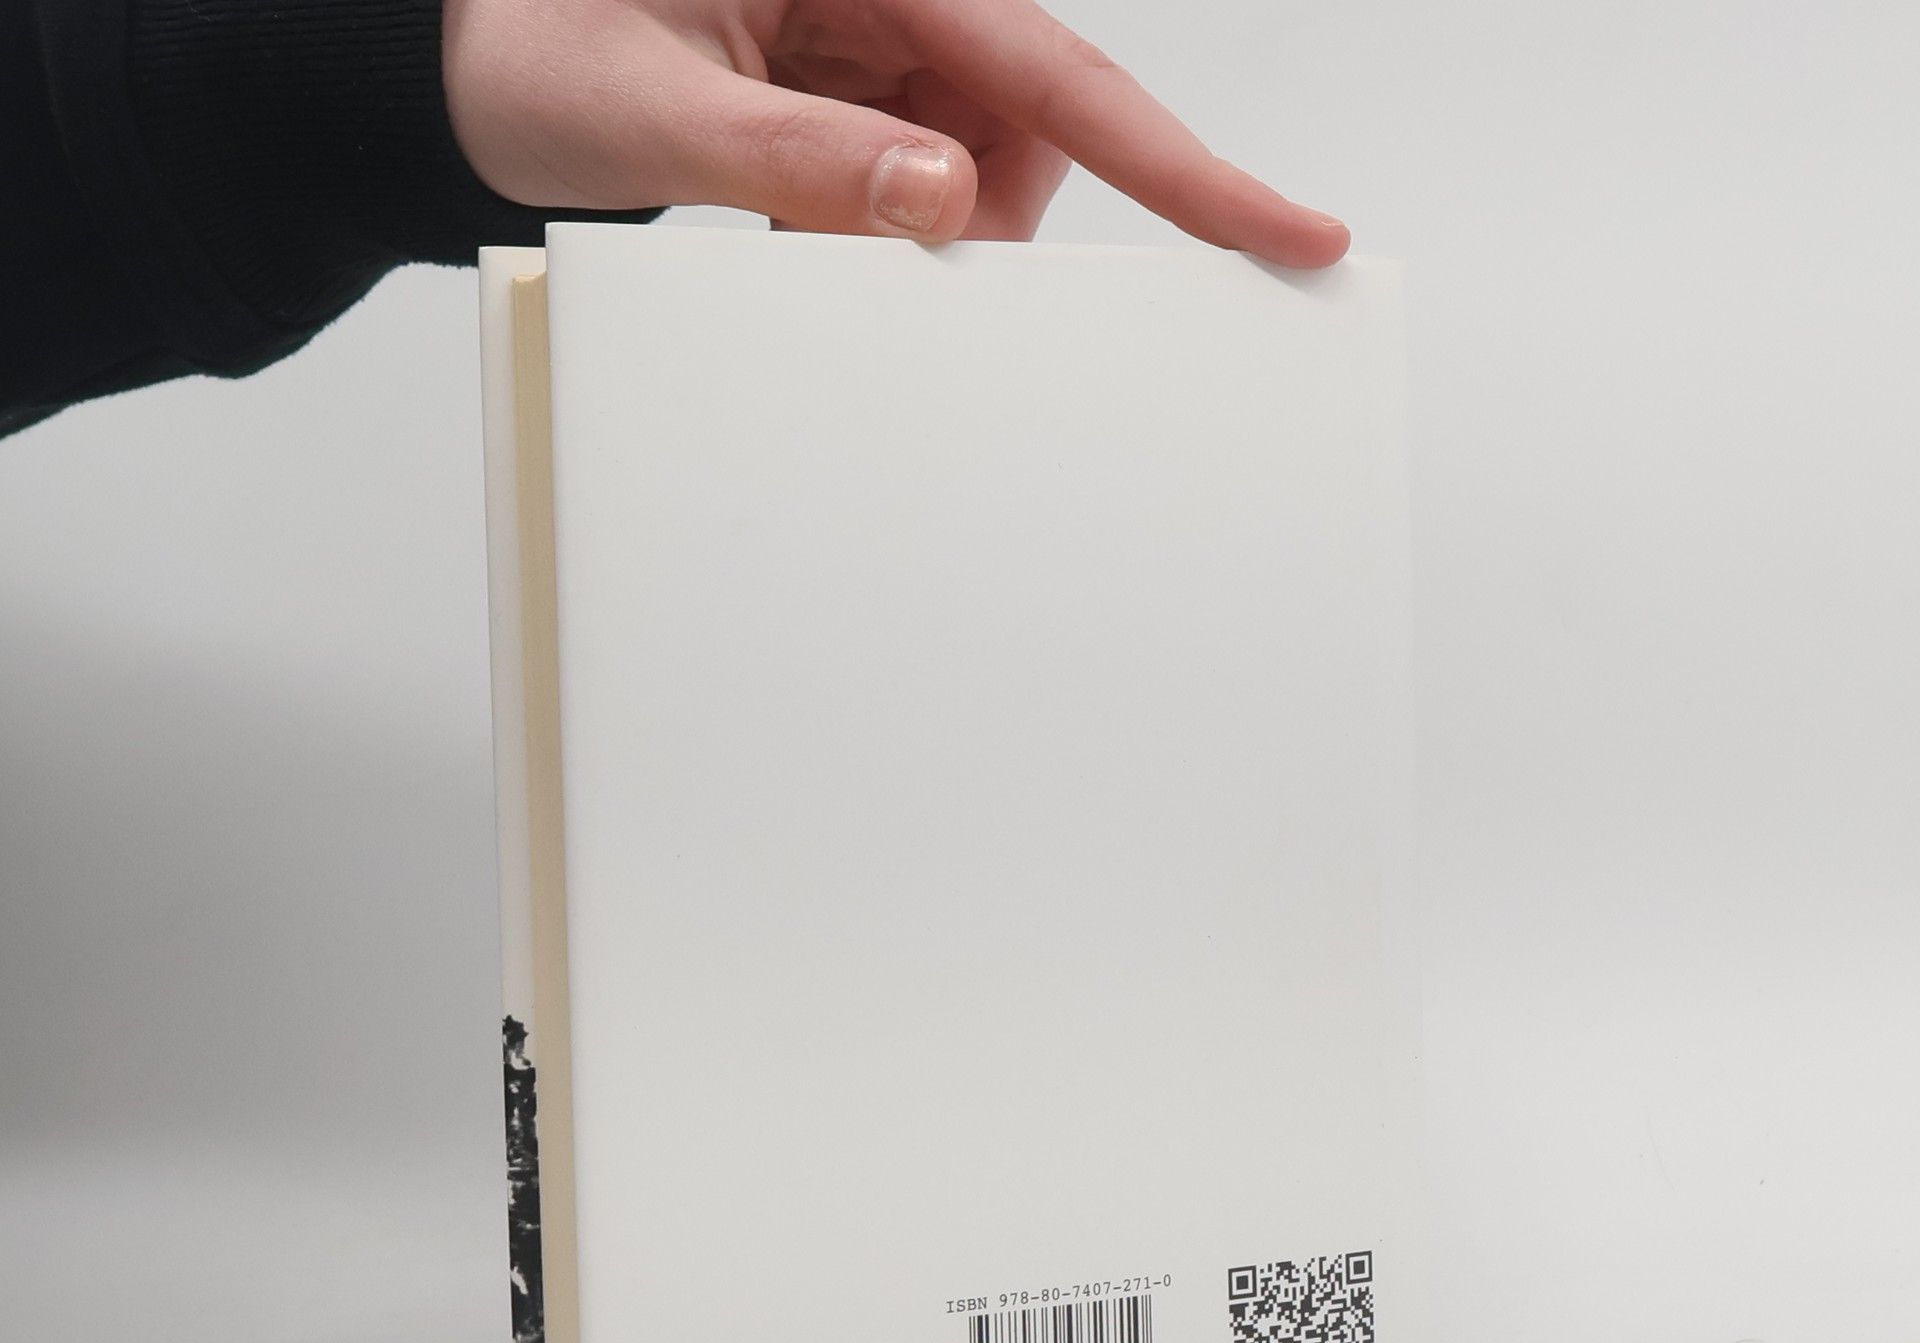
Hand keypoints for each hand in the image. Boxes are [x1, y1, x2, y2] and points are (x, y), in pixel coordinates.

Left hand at [442, 0, 1347, 265]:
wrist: (457, 59)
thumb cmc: (524, 42)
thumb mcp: (642, 107)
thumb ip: (792, 157)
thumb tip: (940, 204)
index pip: (1063, 76)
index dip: (1189, 167)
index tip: (1290, 234)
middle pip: (1032, 138)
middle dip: (970, 222)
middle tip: (843, 238)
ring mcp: (880, 48)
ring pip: (979, 176)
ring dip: (910, 233)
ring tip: (781, 212)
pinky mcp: (857, 96)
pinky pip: (920, 186)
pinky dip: (875, 231)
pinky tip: (791, 211)